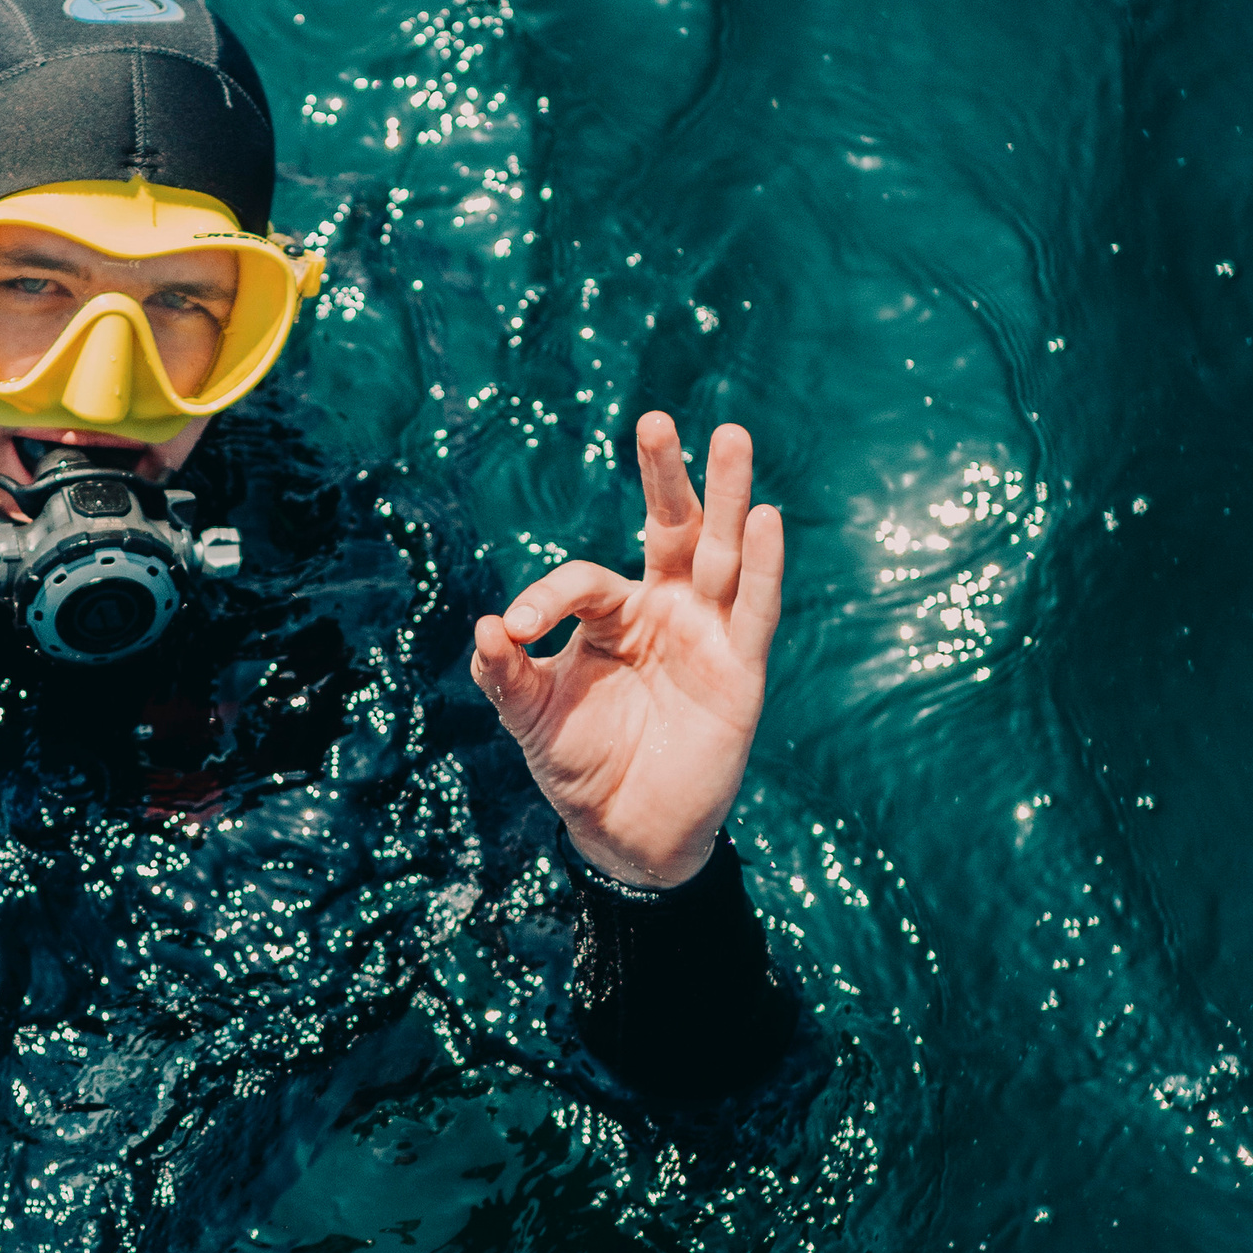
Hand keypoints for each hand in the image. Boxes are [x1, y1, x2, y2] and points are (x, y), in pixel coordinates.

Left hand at [469, 414, 782, 889]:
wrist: (626, 831)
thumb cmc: (579, 765)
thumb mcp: (530, 717)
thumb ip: (506, 673)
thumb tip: (487, 626)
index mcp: (612, 615)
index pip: (583, 582)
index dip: (548, 598)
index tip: (517, 629)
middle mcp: (665, 611)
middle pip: (671, 529)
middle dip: (665, 476)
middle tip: (655, 421)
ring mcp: (706, 635)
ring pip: (721, 553)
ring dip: (729, 496)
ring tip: (731, 435)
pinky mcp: (740, 670)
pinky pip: (754, 611)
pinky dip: (762, 567)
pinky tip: (766, 519)